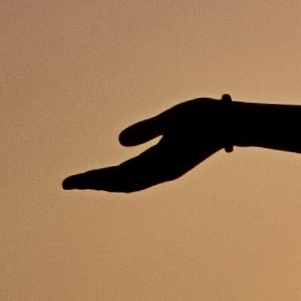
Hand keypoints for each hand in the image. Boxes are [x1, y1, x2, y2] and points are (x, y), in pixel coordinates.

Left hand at [63, 98, 234, 192]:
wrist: (233, 124)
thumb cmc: (206, 116)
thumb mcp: (173, 118)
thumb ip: (147, 129)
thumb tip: (118, 142)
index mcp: (162, 163)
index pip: (119, 176)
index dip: (93, 179)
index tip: (70, 182)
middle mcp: (163, 171)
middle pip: (122, 183)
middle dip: (95, 182)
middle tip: (67, 183)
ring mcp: (168, 168)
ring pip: (131, 181)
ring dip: (107, 182)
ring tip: (85, 181)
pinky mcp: (171, 163)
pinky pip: (140, 175)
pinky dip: (122, 177)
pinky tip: (114, 174)